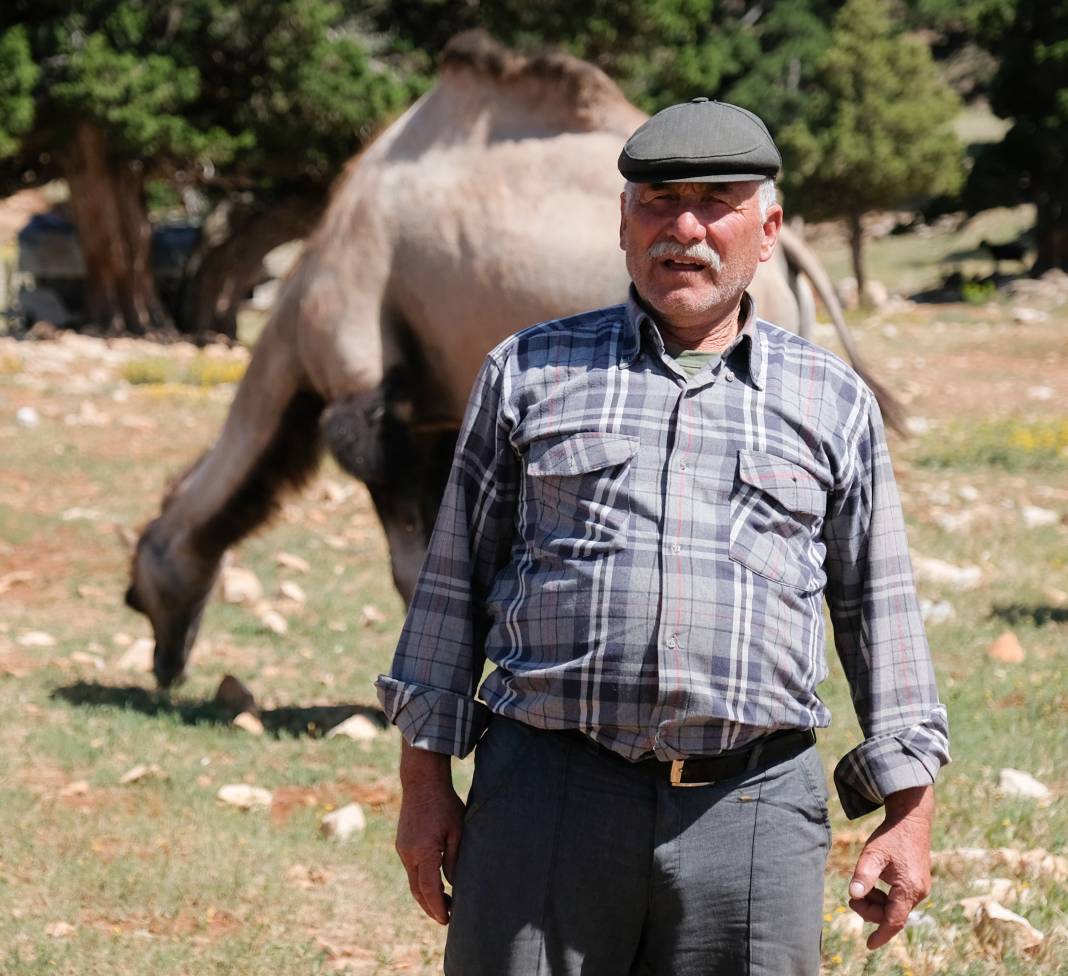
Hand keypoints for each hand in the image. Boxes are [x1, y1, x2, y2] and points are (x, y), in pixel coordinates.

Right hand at [395, 742, 464, 924]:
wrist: (421, 782)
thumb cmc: (444, 804)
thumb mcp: (457, 831)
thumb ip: (454, 859)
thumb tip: (453, 884)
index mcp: (423, 851)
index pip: (429, 889)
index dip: (437, 907)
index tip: (446, 920)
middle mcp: (408, 853)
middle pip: (417, 890)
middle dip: (431, 907)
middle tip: (445, 919)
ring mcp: (402, 849)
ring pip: (413, 881)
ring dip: (426, 895)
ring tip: (443, 904)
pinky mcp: (402, 844)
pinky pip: (411, 869)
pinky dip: (421, 880)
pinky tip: (434, 882)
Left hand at [848, 785, 933, 949]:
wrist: (911, 819)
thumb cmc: (891, 836)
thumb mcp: (873, 854)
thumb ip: (864, 876)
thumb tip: (853, 895)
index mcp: (909, 889)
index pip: (894, 921)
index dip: (880, 934)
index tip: (868, 945)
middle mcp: (918, 892)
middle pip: (892, 915)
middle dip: (870, 910)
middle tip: (852, 896)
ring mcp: (920, 888)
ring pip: (895, 907)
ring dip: (876, 903)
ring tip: (862, 885)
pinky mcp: (918, 882)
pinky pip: (900, 899)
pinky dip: (885, 896)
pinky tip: (874, 883)